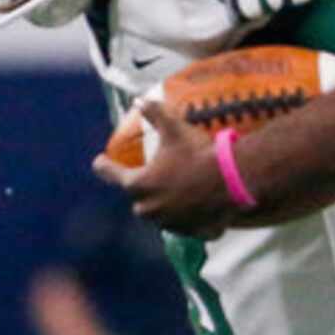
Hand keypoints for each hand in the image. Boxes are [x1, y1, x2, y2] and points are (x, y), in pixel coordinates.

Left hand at [91, 106, 234, 237]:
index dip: (104, 165)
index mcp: (138, 185)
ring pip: (162, 214)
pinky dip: (191, 217)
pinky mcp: (193, 233)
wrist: (234, 180)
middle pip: (138, 198)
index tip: (100, 162)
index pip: (111, 174)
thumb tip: (139, 100)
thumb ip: (153, 112)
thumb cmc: (197, 154)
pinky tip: (201, 206)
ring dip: (166, 204)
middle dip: (145, 188)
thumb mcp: (173, 127)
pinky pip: (188, 225)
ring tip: (181, 190)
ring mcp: (171, 224)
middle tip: (157, 175)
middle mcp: (149, 209)